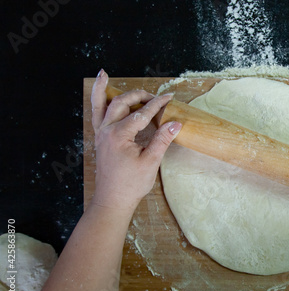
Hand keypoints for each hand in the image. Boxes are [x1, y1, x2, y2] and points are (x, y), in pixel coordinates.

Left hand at [90, 69, 181, 211]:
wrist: (113, 200)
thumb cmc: (130, 184)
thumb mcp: (150, 162)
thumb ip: (162, 140)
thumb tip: (175, 123)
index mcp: (119, 135)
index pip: (142, 113)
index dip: (158, 104)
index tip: (170, 98)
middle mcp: (106, 130)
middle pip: (122, 103)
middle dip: (139, 96)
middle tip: (156, 98)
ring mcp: (101, 134)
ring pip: (102, 104)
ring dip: (106, 90)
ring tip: (103, 74)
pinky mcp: (100, 138)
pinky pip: (96, 114)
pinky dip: (97, 101)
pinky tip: (99, 92)